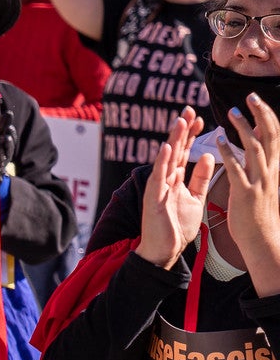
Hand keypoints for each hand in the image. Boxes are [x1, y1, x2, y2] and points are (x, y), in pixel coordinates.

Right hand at [135, 107, 214, 267]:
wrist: (164, 250)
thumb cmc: (176, 227)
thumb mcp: (194, 198)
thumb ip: (200, 178)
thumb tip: (205, 155)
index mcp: (175, 179)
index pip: (184, 152)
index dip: (191, 135)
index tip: (200, 118)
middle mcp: (165, 179)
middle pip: (175, 150)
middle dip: (182, 130)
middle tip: (189, 110)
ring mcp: (157, 187)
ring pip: (166, 158)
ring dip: (173, 140)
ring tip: (180, 121)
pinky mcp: (153, 197)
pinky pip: (158, 176)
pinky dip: (162, 161)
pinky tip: (167, 147)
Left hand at [223, 95, 279, 283]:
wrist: (261, 238)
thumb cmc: (259, 210)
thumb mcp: (265, 181)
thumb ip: (263, 160)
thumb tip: (261, 139)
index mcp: (274, 167)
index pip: (274, 135)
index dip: (266, 115)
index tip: (255, 99)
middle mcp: (270, 171)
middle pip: (269, 136)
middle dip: (260, 114)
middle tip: (249, 96)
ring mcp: (259, 181)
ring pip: (254, 148)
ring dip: (243, 128)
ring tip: (231, 113)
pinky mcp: (246, 193)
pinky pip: (237, 168)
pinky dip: (228, 152)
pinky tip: (218, 140)